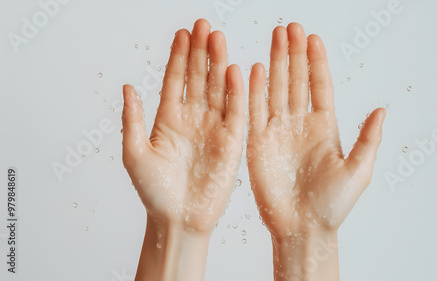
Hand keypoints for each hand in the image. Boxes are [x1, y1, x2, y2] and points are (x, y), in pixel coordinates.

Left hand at [122, 19, 244, 280]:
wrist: (178, 219)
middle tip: (204, 25)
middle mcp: (193, 118)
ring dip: (218, 64)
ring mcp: (214, 128)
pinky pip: (235, 112)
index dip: (179, 56)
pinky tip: (234, 70)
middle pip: (198, 78)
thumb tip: (127, 86)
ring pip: (217, 89)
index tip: (183, 33)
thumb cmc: (154, 192)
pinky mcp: (232, 142)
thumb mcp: (135, 153)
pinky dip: (236, 92)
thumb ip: (133, 119)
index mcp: (169, 119)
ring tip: (218, 38)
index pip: (175, 80)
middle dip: (201, 51)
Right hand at [247, 23, 385, 279]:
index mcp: (325, 128)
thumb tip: (382, 109)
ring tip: (274, 39)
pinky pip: (255, 112)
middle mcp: (301, 125)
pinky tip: (253, 70)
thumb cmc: (333, 205)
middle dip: (293, 54)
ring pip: (276, 90)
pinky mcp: (258, 144)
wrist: (303, 228)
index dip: (316, 62)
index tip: (312, 38)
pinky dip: (254, 91)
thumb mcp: (358, 171)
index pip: (320, 87)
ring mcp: (278, 132)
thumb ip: (368, 139)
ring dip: (275, 64)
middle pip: (296, 81)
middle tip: (289, 27)